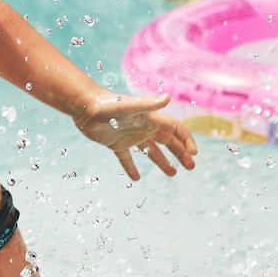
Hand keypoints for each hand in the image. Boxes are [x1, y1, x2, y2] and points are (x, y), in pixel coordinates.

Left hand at [73, 92, 197, 180]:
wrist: (84, 106)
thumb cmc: (107, 104)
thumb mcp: (130, 106)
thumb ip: (149, 104)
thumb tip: (168, 98)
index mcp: (150, 119)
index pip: (175, 129)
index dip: (186, 140)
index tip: (193, 154)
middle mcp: (143, 127)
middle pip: (168, 141)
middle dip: (181, 153)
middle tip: (190, 167)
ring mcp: (130, 136)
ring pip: (151, 151)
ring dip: (163, 161)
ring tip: (173, 173)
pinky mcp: (115, 144)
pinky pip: (126, 158)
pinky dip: (131, 168)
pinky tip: (136, 178)